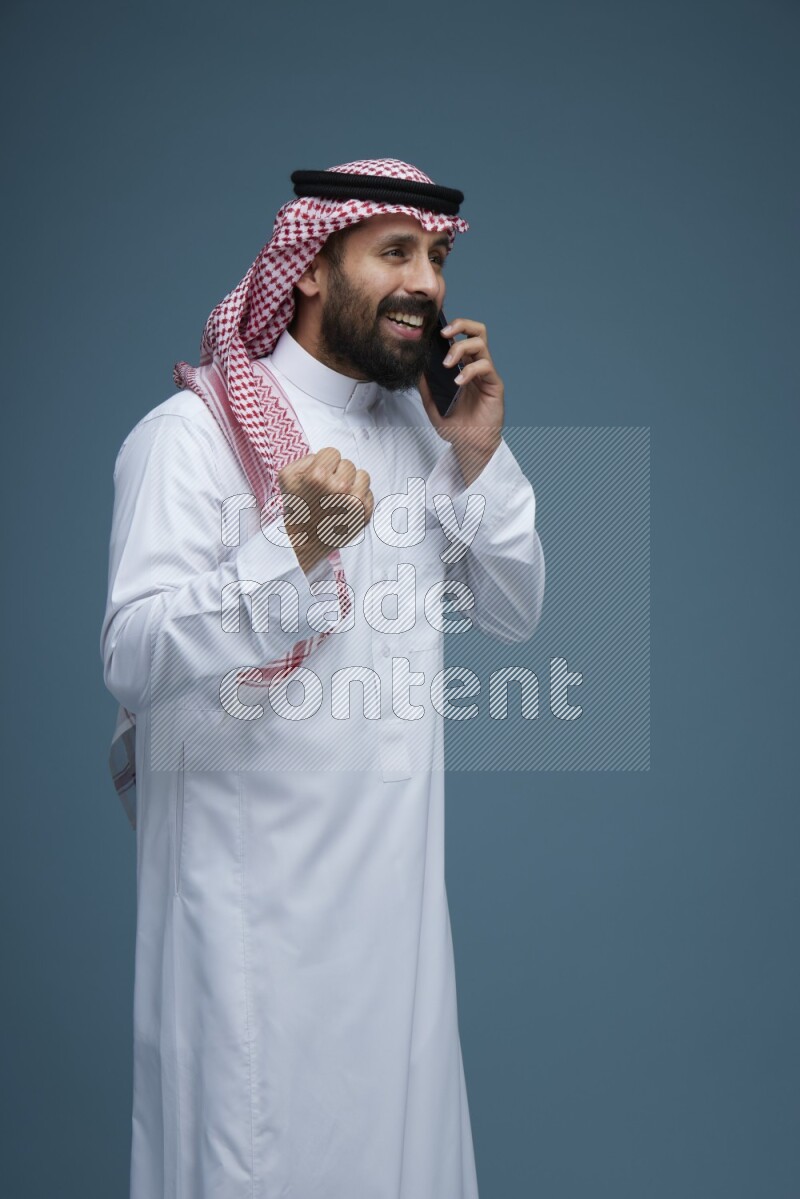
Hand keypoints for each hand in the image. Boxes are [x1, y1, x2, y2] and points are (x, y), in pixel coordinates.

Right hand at [277, 447, 373, 575]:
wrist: (306, 540)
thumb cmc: (297, 507)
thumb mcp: (287, 476)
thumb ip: (307, 458)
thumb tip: (328, 458)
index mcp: (318, 476)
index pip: (332, 453)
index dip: (324, 464)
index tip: (317, 478)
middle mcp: (340, 488)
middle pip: (348, 464)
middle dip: (338, 473)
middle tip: (326, 491)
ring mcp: (355, 501)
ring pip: (362, 475)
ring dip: (352, 483)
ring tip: (338, 497)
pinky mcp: (365, 513)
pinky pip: (369, 492)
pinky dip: (359, 497)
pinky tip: (345, 507)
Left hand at [418, 317, 503, 485]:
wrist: (469, 445)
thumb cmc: (455, 426)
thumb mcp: (432, 403)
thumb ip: (425, 385)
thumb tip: (416, 365)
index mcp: (463, 366)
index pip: (461, 337)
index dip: (451, 327)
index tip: (433, 329)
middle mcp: (476, 365)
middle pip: (476, 331)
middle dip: (460, 325)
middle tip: (443, 334)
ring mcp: (486, 374)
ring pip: (481, 343)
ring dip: (460, 348)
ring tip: (447, 365)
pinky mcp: (494, 384)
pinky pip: (485, 366)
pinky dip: (470, 370)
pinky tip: (458, 382)